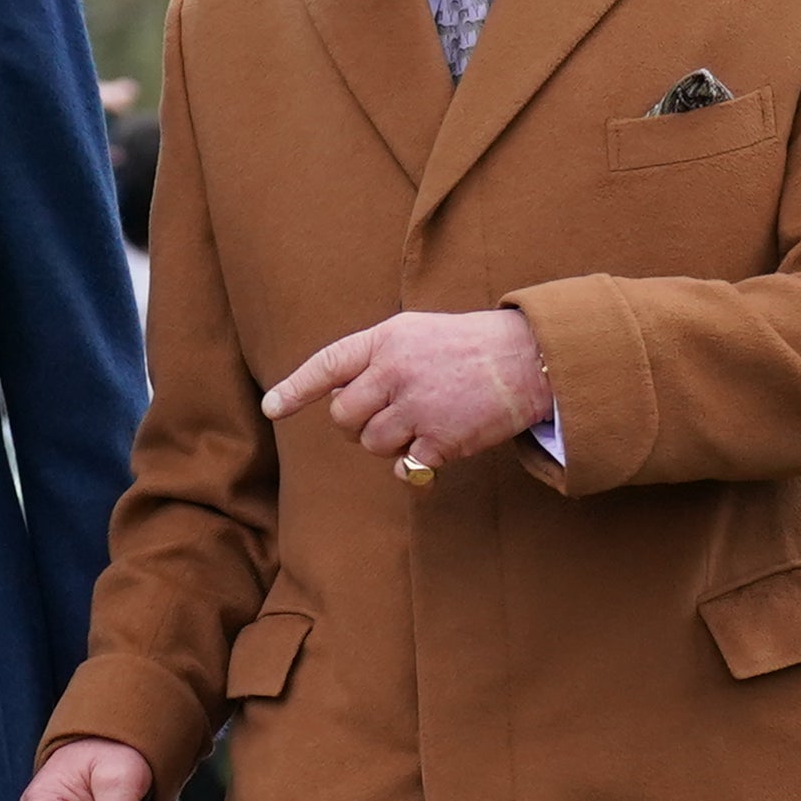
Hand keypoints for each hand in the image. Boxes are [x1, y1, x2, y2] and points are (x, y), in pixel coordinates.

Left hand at [264, 305, 551, 471]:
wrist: (529, 360)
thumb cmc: (468, 347)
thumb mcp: (416, 332)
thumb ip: (376, 358)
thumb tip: (339, 400)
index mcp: (386, 339)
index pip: (328, 364)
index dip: (296, 388)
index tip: (271, 407)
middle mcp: (395, 371)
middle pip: (343, 418)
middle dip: (355, 425)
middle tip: (386, 416)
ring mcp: (416, 407)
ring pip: (370, 444)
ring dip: (388, 444)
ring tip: (421, 422)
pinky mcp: (440, 440)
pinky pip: (403, 467)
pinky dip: (412, 465)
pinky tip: (435, 445)